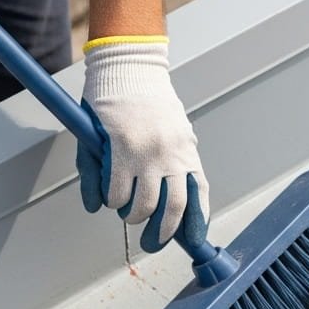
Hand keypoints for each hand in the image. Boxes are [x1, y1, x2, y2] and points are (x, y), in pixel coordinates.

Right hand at [77, 37, 209, 252]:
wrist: (129, 65)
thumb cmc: (146, 101)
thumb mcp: (162, 133)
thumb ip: (156, 169)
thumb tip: (150, 198)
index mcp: (186, 151)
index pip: (199, 194)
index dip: (196, 222)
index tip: (191, 241)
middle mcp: (172, 154)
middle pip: (175, 207)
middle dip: (163, 233)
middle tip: (151, 243)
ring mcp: (147, 152)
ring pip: (144, 203)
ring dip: (133, 216)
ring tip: (126, 212)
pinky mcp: (120, 146)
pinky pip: (116, 188)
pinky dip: (112, 200)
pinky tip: (108, 198)